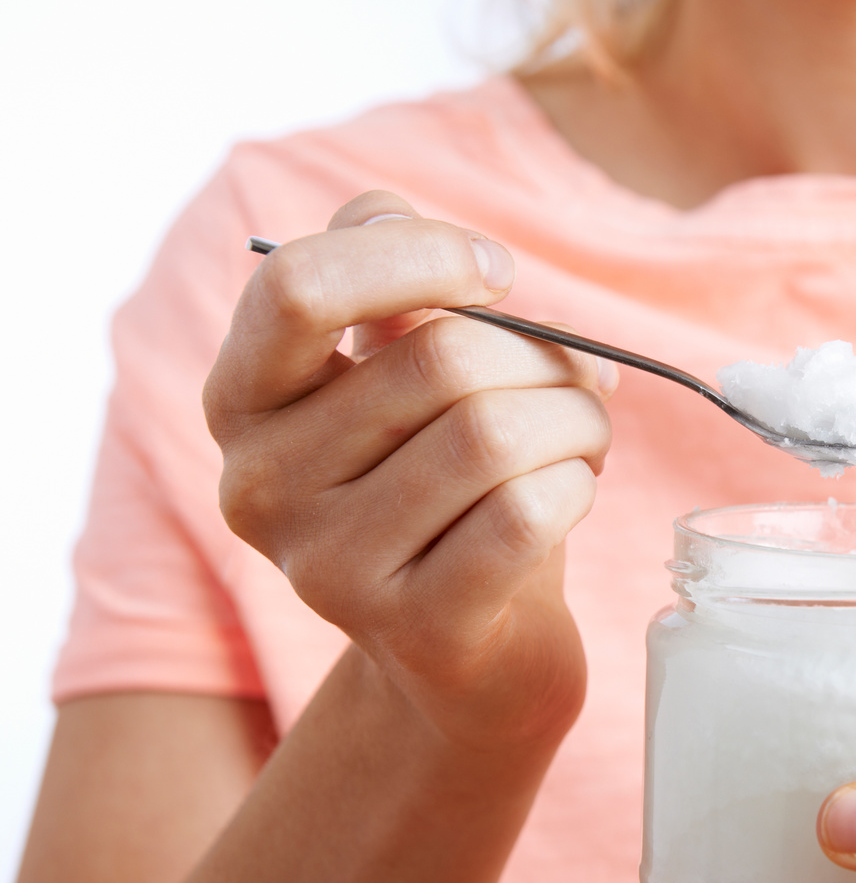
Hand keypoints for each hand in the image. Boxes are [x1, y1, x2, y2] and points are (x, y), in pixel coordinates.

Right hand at [203, 191, 614, 752]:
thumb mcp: (407, 379)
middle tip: (580, 385)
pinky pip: (527, 512)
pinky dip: (578, 485)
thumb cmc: (448, 492)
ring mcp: (328, 569)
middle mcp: (260, 486)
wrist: (472, 656)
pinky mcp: (414, 629)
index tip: (497, 273)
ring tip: (584, 439)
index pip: (300, 285)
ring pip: (494, 435)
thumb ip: (397, 288)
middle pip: (439, 360)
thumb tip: (415, 226)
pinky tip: (573, 492)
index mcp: (244, 399)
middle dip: (545, 359)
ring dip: (577, 421)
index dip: (422, 255)